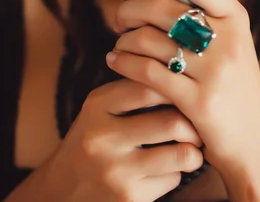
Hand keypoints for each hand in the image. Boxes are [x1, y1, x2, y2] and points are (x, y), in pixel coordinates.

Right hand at [51, 79, 203, 201]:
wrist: (63, 190)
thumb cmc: (95, 140)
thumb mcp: (102, 109)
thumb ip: (134, 89)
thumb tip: (183, 70)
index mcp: (97, 106)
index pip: (150, 86)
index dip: (178, 89)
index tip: (187, 94)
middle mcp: (103, 137)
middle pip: (173, 122)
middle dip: (193, 125)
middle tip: (196, 126)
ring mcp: (115, 170)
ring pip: (182, 154)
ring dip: (194, 151)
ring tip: (191, 148)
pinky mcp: (128, 197)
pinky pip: (173, 179)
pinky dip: (176, 173)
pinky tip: (164, 171)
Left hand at [107, 0, 259, 167]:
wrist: (255, 141)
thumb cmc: (234, 88)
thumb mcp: (232, 44)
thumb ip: (204, 18)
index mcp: (235, 17)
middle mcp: (227, 39)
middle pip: (162, 6)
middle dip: (129, 9)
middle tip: (120, 19)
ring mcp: (214, 71)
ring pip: (148, 39)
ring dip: (124, 39)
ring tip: (120, 45)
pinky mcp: (198, 101)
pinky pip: (145, 71)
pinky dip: (123, 62)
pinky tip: (117, 61)